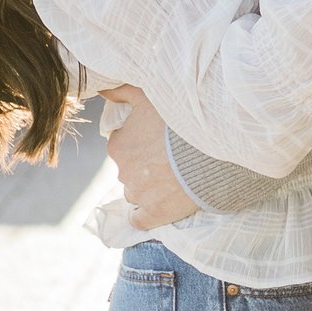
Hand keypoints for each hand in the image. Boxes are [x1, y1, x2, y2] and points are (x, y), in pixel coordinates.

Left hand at [101, 86, 197, 227]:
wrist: (209, 146)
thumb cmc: (178, 119)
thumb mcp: (148, 96)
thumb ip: (121, 92)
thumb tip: (102, 90)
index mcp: (118, 146)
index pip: (121, 146)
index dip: (138, 143)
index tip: (156, 141)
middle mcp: (123, 172)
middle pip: (129, 170)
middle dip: (144, 166)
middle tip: (168, 158)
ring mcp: (139, 194)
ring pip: (136, 193)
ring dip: (148, 188)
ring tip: (172, 179)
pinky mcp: (154, 213)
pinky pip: (140, 220)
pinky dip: (145, 216)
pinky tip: (156, 208)